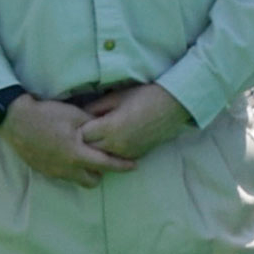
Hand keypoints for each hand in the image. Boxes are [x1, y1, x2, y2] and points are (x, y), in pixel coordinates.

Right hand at [0, 93, 132, 186]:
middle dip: (102, 172)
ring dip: (85, 172)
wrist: (15, 120)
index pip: (106, 165)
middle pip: (92, 181)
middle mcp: (66, 168)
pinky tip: (69, 155)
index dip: (122, 166)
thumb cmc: (47, 115)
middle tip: (104, 158)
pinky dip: (71, 169)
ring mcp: (53, 171)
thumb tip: (109, 130)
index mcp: (76, 155)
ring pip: (77, 180)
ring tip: (87, 157)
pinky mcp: (43, 170)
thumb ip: (95, 126)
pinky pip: (63, 176)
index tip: (134, 165)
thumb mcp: (75, 115)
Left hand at [76, 81, 193, 161]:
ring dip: (98, 148)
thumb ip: (96, 107)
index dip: (79, 127)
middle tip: (88, 129)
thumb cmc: (144, 96)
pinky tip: (114, 140)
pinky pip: (116, 157)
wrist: (173, 105)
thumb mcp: (116, 97)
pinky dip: (111, 151)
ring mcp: (127, 152)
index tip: (80, 121)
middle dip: (86, 140)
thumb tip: (81, 115)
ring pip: (101, 156)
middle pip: (89, 149)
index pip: (82, 134)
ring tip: (99, 136)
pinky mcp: (136, 155)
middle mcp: (116, 144)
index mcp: (110, 128)